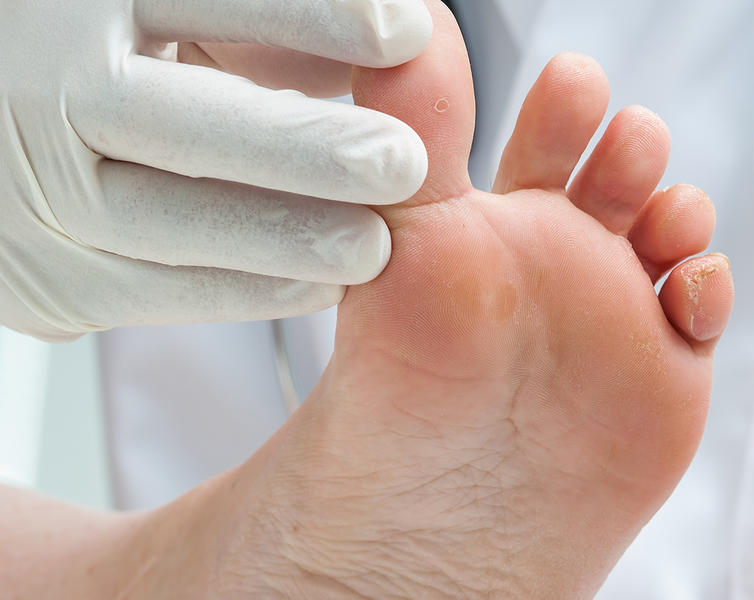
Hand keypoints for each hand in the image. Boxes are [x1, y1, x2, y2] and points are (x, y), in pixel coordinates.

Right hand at [0, 0, 430, 340]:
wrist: (23, 152)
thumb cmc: (129, 78)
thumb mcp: (186, 31)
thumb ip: (274, 33)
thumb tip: (396, 45)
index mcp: (92, 3)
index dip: (306, 17)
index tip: (406, 40)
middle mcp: (49, 88)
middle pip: (178, 122)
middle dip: (298, 147)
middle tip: (397, 165)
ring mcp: (34, 189)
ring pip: (160, 218)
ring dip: (277, 237)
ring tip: (370, 248)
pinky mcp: (38, 276)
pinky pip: (143, 292)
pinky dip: (236, 292)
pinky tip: (315, 288)